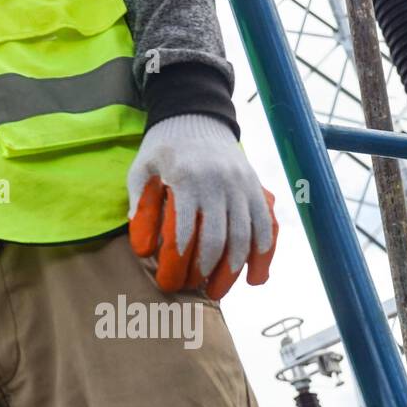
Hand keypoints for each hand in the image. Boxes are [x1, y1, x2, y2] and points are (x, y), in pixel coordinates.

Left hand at [127, 114, 278, 299]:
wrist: (196, 115)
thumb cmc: (163, 147)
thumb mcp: (141, 169)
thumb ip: (140, 205)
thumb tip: (142, 246)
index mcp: (186, 180)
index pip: (183, 233)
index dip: (176, 263)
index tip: (169, 282)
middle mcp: (218, 183)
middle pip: (217, 240)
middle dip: (205, 273)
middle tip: (193, 290)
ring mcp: (242, 185)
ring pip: (245, 237)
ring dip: (234, 270)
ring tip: (219, 291)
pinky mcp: (256, 187)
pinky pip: (266, 225)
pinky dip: (263, 254)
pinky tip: (255, 276)